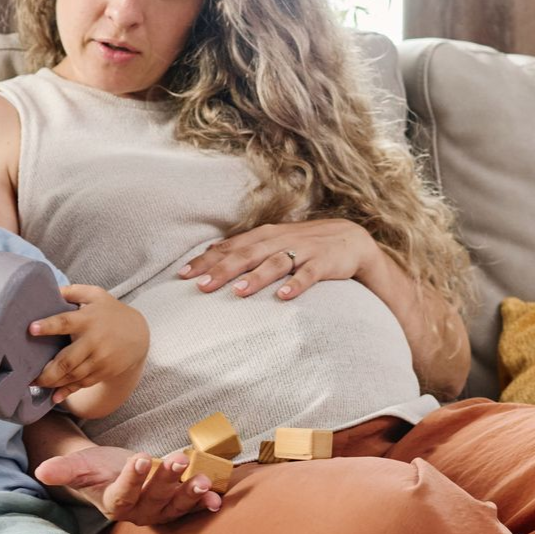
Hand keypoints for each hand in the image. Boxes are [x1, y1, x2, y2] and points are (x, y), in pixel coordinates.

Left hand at [29, 285, 148, 402]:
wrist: (138, 335)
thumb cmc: (111, 312)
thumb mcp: (96, 295)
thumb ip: (73, 292)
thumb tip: (49, 290)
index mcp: (87, 319)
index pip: (65, 322)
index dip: (48, 326)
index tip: (31, 329)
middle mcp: (93, 341)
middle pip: (67, 360)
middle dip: (46, 372)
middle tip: (28, 377)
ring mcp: (99, 359)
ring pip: (73, 375)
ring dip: (53, 383)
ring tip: (35, 385)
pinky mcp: (103, 372)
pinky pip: (82, 384)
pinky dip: (68, 391)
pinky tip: (54, 396)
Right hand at [35, 443, 223, 522]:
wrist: (111, 474)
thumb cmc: (96, 470)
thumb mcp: (79, 465)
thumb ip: (64, 469)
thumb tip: (41, 470)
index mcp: (113, 503)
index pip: (122, 494)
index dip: (132, 479)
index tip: (139, 458)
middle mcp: (138, 512)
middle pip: (154, 498)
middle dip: (167, 479)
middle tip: (177, 459)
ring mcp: (158, 510)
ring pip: (174, 505)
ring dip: (190, 493)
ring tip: (204, 480)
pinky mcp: (175, 505)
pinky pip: (189, 507)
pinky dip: (204, 503)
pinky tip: (216, 498)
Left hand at [178, 219, 379, 300]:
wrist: (351, 239)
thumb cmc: (303, 245)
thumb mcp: (273, 242)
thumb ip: (245, 248)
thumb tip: (210, 253)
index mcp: (263, 236)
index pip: (229, 247)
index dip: (206, 260)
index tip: (183, 276)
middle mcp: (279, 240)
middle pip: (246, 254)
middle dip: (223, 269)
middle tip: (202, 286)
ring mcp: (302, 251)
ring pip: (275, 263)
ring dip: (256, 277)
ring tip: (238, 292)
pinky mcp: (324, 263)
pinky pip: (308, 275)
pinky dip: (296, 285)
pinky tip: (283, 297)